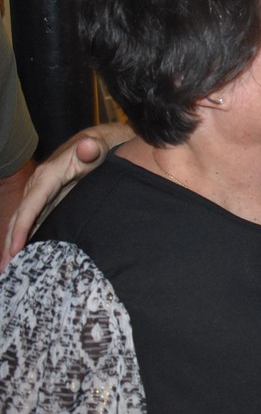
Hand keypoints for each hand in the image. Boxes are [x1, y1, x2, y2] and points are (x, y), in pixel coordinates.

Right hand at [2, 123, 130, 268]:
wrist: (99, 143)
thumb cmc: (99, 147)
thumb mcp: (97, 146)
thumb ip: (92, 149)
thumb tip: (87, 147)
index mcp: (47, 176)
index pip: (30, 206)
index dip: (22, 228)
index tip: (15, 251)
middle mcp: (38, 186)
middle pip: (19, 218)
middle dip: (9, 245)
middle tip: (4, 271)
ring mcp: (40, 195)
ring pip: (22, 223)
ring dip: (12, 246)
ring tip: (6, 270)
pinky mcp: (47, 201)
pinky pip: (32, 222)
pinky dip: (24, 239)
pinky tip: (21, 257)